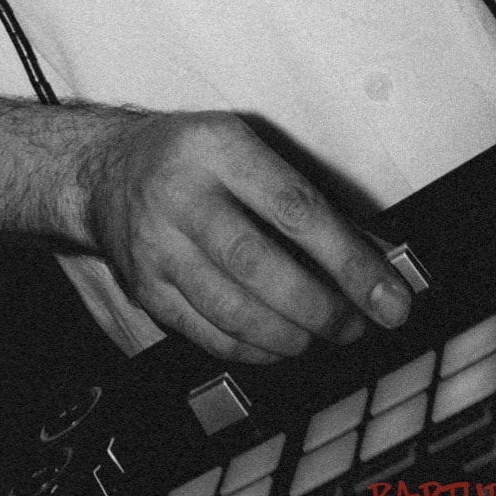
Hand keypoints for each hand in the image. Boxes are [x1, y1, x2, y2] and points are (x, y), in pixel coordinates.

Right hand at [82, 110, 413, 363]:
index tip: (390, 296)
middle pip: (260, 266)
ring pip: (233, 310)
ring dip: (292, 336)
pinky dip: (255, 349)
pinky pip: (208, 334)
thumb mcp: (243, 146)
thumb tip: (372, 260)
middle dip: (321, 308)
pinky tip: (280, 344)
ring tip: (323, 336)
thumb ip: (302, 197)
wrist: (105, 170)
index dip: (350, 260)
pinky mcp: (145, 288)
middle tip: (358, 326)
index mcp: (217, 148)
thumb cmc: (193, 157)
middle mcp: (180, 194)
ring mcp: (156, 246)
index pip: (294, 209)